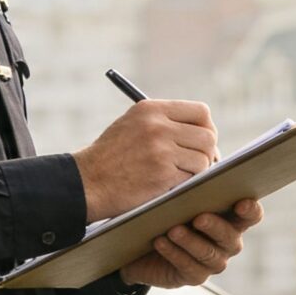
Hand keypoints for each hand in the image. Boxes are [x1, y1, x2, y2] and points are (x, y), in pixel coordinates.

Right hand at [73, 100, 218, 220]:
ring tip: (181, 175)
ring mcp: (161, 149)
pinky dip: (187, 184)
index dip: (207, 128)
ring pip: (204, 159)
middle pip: (208, 135)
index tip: (201, 141)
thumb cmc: (110, 157)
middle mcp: (158, 125)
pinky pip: (193, 178)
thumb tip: (203, 130)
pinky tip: (170, 185)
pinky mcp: (162, 174)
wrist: (87, 182)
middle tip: (199, 164)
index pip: (201, 111)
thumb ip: (163, 121)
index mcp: (151, 109)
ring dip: (198, 171)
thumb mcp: (132, 125)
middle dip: (208, 152)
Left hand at [122, 199, 262, 289]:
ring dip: (190, 241)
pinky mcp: (195, 276)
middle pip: (230, 237)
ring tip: (173, 230)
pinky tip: (160, 242)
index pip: (251, 215)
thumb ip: (195, 189)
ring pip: (209, 254)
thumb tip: (199, 174)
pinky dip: (174, 254)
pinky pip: (189, 268)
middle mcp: (227, 242)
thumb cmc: (167, 212)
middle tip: (198, 217)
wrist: (143, 241)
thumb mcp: (180, 197)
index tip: (241, 203)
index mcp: (231, 218)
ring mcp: (213, 262)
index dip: (251, 211)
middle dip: (215, 226)